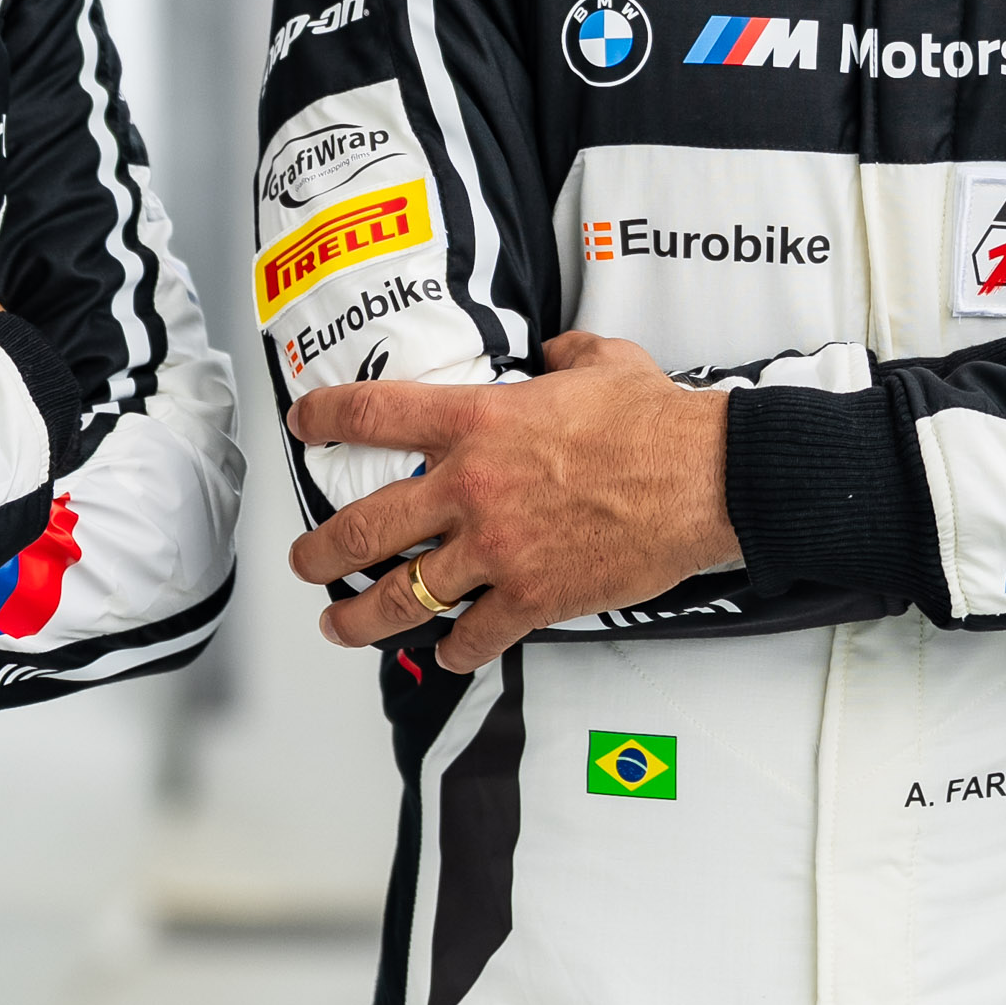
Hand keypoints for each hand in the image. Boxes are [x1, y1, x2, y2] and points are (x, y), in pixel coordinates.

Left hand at [288, 332, 737, 671]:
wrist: (703, 478)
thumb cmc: (656, 421)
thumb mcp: (602, 360)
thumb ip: (564, 354)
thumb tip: (554, 352)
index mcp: (479, 420)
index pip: (374, 414)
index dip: (324, 417)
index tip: (302, 423)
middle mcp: (471, 487)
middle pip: (364, 527)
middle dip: (319, 551)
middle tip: (304, 561)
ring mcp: (496, 550)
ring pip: (400, 596)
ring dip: (360, 617)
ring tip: (340, 626)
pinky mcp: (531, 599)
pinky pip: (473, 637)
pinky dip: (454, 651)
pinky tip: (446, 653)